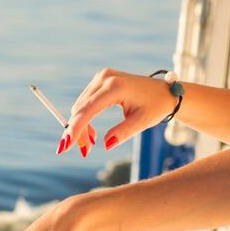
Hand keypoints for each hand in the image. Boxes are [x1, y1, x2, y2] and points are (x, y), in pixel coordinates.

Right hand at [62, 68, 176, 155]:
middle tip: (84, 152)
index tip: (65, 146)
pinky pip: (85, 103)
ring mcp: (101, 78)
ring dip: (80, 127)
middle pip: (80, 109)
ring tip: (90, 144)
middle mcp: (105, 78)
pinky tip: (91, 133)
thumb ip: (123, 132)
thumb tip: (105, 145)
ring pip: (80, 107)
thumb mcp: (143, 122)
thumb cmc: (156, 106)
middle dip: (78, 132)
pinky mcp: (100, 81)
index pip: (88, 109)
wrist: (164, 92)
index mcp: (116, 87)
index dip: (75, 129)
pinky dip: (85, 119)